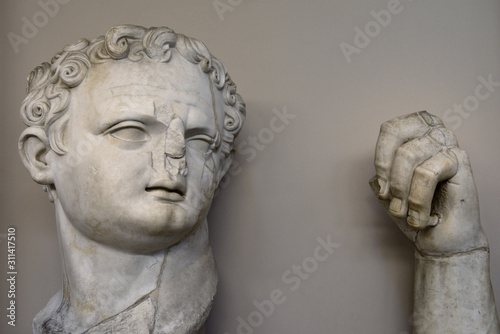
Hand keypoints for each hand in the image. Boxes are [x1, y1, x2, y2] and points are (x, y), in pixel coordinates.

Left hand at [370, 111, 487, 254]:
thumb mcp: (389, 193)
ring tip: (405, 213)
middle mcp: (432, 132)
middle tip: (392, 200)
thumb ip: (380, 178)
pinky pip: (426, 173)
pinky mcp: (459, 161)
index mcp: (415, 134)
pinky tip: (421, 217)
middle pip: (396, 136)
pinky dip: (418, 199)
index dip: (381, 158)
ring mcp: (447, 144)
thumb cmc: (415, 212)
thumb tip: (375, 177)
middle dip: (388, 174)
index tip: (383, 187)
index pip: (390, 129)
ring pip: (408, 155)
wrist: (441, 241)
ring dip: (401, 190)